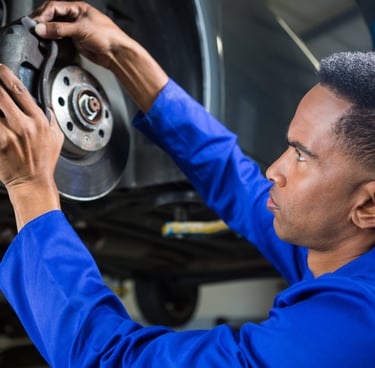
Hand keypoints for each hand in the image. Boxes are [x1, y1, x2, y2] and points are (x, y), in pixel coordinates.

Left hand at [0, 64, 63, 228]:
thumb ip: (53, 121)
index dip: (6, 75)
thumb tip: (48, 108)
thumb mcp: (56, 139)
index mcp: (39, 121)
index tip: (1, 69)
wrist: (32, 183)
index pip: (20, 91)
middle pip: (0, 95)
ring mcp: (7, 134)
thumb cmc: (44, 162)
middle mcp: (23, 125)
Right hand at [33, 1, 167, 112]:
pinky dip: (53, 40)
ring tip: (39, 36)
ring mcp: (76, 30)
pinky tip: (49, 43)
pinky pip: (61, 39)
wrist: (117, 54)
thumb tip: (42, 29)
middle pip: (53, 16)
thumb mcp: (81, 29)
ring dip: (48, 32)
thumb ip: (60, 29)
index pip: (54, 6)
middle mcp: (76, 17)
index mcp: (78, 8)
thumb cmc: (107, 36)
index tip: (36, 23)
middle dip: (43, 22)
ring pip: (56, 28)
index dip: (43, 14)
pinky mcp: (77, 42)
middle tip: (34, 29)